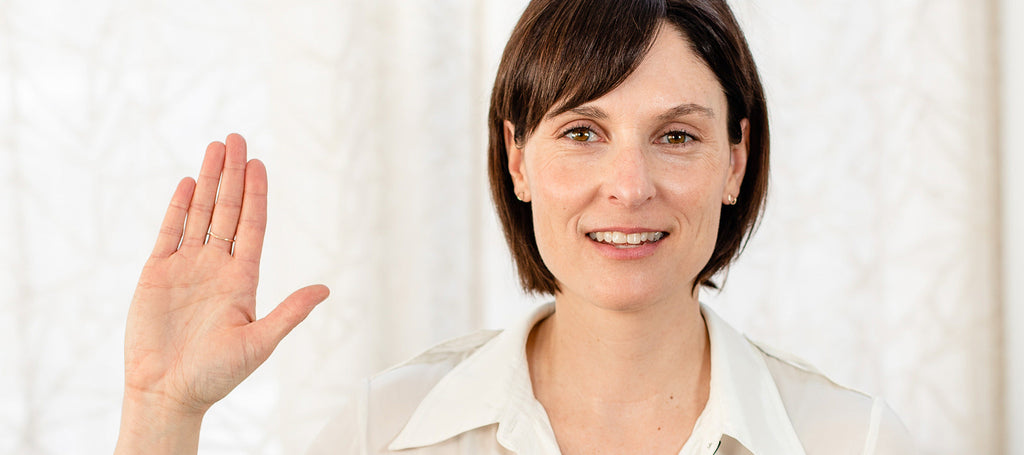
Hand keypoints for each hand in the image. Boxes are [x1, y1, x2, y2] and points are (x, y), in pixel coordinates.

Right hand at [116, 134, 328, 452]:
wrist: (168, 392)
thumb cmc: (217, 375)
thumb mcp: (259, 343)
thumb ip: (289, 312)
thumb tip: (326, 289)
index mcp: (243, 279)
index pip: (252, 225)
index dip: (256, 194)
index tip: (259, 163)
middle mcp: (217, 266)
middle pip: (227, 210)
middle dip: (232, 174)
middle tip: (237, 137)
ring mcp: (187, 267)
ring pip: (200, 213)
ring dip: (207, 181)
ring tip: (215, 147)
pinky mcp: (157, 274)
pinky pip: (170, 232)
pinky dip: (178, 207)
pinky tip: (188, 183)